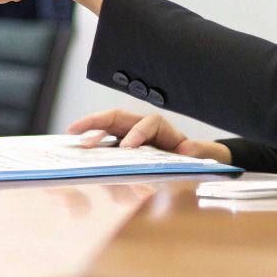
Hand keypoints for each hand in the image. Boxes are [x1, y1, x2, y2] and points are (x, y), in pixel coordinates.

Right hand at [68, 109, 232, 163]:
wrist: (191, 160)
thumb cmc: (194, 156)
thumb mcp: (202, 153)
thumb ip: (198, 150)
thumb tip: (187, 148)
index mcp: (162, 128)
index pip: (148, 123)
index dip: (137, 133)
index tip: (128, 147)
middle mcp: (141, 127)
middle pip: (117, 117)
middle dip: (97, 121)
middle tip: (79, 132)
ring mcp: (128, 135)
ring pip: (106, 128)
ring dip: (90, 131)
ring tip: (74, 140)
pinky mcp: (121, 147)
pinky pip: (105, 143)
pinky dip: (92, 144)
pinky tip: (79, 151)